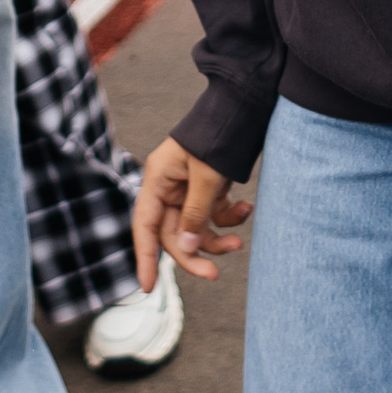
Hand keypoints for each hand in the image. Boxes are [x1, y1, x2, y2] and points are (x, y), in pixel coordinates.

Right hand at [132, 136, 250, 285]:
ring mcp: (190, 187)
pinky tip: (246, 208)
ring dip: (217, 238)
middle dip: (195, 252)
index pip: (145, 226)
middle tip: (214, 275)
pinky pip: (214, 213)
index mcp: (159, 179)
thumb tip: (185, 247)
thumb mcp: (207, 176)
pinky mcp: (209, 187)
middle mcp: (170, 186)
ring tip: (239, 241)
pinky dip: (230, 217)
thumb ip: (195, 214)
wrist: (245, 105)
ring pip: (196, 227)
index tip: (148, 287)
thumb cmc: (220, 134)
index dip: (145, 257)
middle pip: (174, 233)